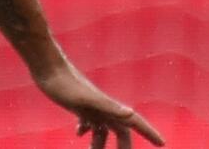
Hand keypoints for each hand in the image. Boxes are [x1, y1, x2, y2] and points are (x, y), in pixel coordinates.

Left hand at [35, 62, 164, 147]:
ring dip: (101, 144)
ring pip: (102, 129)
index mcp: (108, 107)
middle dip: (123, 146)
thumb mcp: (85, 99)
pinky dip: (87, 130)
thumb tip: (129, 114)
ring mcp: (90, 105)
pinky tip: (79, 134)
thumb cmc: (65, 83)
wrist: (47, 67)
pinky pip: (87, 120)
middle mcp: (102, 106)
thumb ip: (107, 106)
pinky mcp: (77, 103)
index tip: (162, 143)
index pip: (134, 122)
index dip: (149, 132)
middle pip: (120, 131)